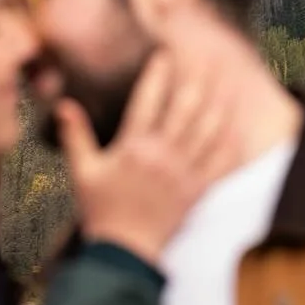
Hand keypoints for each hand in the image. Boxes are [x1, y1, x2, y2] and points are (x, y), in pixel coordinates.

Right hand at [59, 49, 238, 265]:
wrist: (123, 252)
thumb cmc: (100, 211)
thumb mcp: (82, 171)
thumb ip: (75, 135)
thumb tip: (63, 104)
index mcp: (133, 146)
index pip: (148, 98)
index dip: (158, 72)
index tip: (165, 52)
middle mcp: (162, 155)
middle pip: (186, 107)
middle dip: (197, 80)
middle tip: (206, 59)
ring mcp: (183, 173)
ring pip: (209, 130)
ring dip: (220, 104)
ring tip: (227, 83)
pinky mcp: (198, 191)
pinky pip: (223, 164)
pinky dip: (233, 144)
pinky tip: (240, 128)